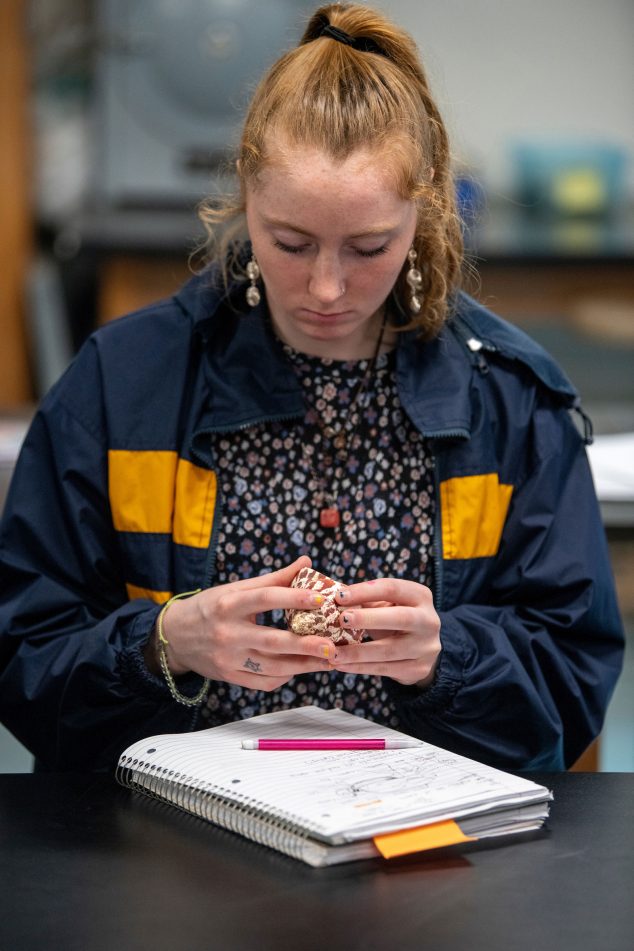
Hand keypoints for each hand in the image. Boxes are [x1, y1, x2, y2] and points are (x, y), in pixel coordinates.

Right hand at [148, 556, 336, 690]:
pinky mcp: (229, 677)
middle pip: (272, 642)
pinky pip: (263, 682)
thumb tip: (306, 562)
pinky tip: (299, 668)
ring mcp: (228, 659)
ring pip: (272, 668)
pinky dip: (285, 677)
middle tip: (332, 645)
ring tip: (328, 661)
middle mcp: (227, 633)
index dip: (293, 598)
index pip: (265, 598)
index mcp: (228, 604)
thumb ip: (273, 579)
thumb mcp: (236, 589)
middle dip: (305, 646)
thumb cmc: (211, 607)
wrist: (175, 637)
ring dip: (303, 666)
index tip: (320, 599)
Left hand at [332, 578, 440, 686]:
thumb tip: (331, 598)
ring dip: (358, 652)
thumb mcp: (386, 604)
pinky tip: (341, 665)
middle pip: (401, 618)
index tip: (339, 597)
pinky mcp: (419, 669)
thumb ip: (365, 600)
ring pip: (390, 650)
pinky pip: (386, 669)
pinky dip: (360, 667)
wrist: (420, 648)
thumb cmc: (394, 618)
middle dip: (369, 619)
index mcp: (420, 596)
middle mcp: (429, 620)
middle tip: (341, 620)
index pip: (392, 588)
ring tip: (333, 652)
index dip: (365, 591)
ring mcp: (426, 647)